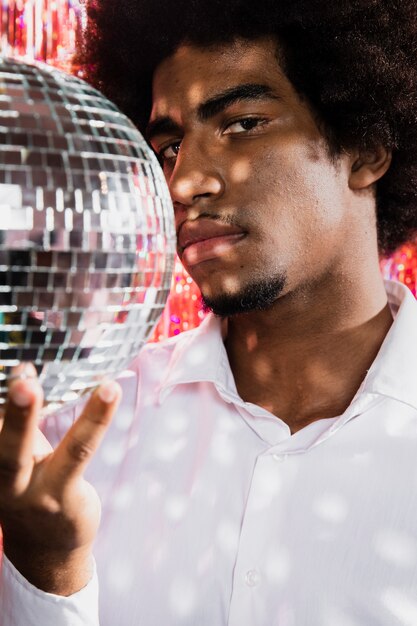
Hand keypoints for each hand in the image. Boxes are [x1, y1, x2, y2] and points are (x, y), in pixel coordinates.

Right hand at [0, 364, 121, 595]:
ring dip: (47, 418)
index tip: (12, 362)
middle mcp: (1, 481)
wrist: (45, 553)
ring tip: (63, 384)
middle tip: (21, 375)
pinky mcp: (60, 495)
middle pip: (1, 449)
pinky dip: (94, 419)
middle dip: (11, 413)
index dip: (1, 398)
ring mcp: (30, 492)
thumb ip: (17, 425)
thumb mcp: (16, 459)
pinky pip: (77, 452)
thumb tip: (24, 373)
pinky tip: (109, 391)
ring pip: (35, 452)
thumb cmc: (30, 487)